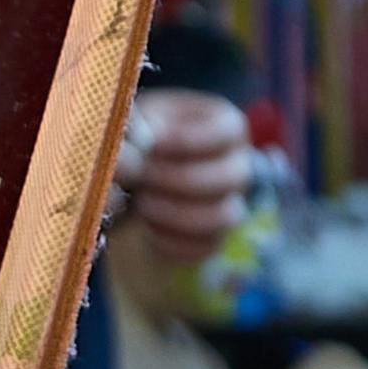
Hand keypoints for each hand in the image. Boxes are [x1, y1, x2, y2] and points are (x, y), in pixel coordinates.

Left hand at [118, 89, 252, 265]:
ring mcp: (229, 203)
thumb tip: (135, 150)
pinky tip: (148, 228)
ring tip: (143, 203)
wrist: (131, 179)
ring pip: (223, 216)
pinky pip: (206, 246)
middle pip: (232, 176)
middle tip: (143, 176)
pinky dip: (173, 241)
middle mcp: (236, 164)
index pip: (229, 131)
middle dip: (179, 179)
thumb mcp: (134, 121)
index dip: (190, 140)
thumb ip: (131, 129)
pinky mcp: (214, 236)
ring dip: (177, 213)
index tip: (153, 144)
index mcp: (224, 125)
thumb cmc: (138, 139)